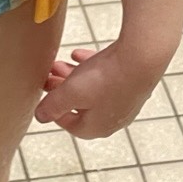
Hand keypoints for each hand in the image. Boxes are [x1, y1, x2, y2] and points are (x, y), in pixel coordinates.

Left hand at [35, 43, 161, 137]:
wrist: (142, 56)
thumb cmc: (106, 78)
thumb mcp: (70, 93)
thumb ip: (52, 106)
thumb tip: (40, 117)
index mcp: (98, 127)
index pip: (72, 126)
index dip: (55, 111)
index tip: (45, 97)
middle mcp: (114, 118)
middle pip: (82, 106)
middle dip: (63, 89)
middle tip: (50, 75)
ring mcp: (126, 100)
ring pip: (94, 90)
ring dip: (75, 77)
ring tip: (60, 62)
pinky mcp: (134, 82)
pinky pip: (108, 77)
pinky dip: (92, 67)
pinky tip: (79, 54)